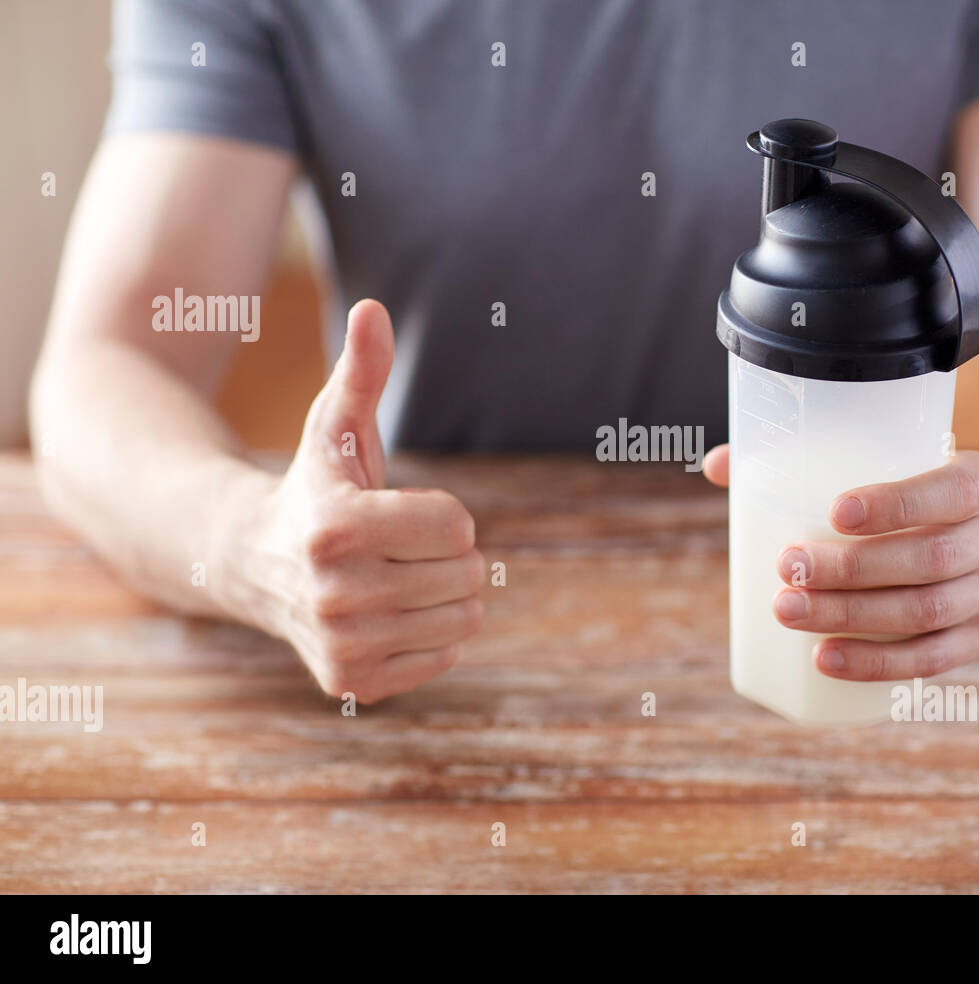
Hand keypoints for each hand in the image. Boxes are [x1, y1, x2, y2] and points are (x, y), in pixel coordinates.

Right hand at [227, 300, 485, 702]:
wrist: (250, 564)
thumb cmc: (314, 485)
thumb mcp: (336, 426)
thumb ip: (362, 372)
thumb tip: (373, 308)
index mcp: (337, 527)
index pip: (459, 525)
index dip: (444, 513)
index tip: (401, 511)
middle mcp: (334, 592)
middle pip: (468, 573)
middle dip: (450, 554)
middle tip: (402, 548)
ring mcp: (341, 644)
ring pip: (464, 619)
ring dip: (448, 594)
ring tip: (400, 578)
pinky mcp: (351, 683)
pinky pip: (445, 657)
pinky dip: (431, 634)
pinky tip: (388, 614)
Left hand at [702, 445, 978, 680]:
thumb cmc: (914, 486)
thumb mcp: (890, 459)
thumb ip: (806, 455)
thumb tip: (716, 464)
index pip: (952, 492)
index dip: (898, 505)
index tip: (834, 511)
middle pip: (932, 559)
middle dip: (853, 570)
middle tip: (787, 569)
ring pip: (928, 611)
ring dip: (854, 617)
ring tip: (789, 612)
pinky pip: (932, 659)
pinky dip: (877, 663)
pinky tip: (826, 660)